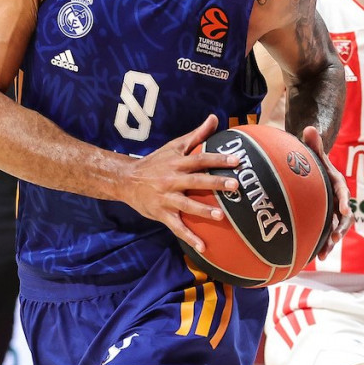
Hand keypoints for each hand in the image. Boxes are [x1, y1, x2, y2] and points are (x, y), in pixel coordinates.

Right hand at [120, 115, 241, 253]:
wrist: (126, 180)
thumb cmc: (155, 162)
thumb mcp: (174, 146)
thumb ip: (196, 134)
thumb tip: (215, 118)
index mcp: (177, 163)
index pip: (201, 159)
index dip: (218, 159)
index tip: (237, 160)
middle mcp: (172, 180)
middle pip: (196, 181)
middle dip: (215, 183)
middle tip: (235, 185)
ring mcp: (167, 198)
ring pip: (187, 205)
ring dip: (204, 211)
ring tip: (221, 216)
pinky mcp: (162, 214)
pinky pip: (177, 227)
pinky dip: (189, 237)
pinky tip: (203, 247)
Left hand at [302, 125, 350, 259]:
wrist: (313, 174)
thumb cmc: (314, 163)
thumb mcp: (315, 153)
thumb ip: (314, 144)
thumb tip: (310, 128)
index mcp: (337, 186)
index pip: (343, 194)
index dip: (344, 203)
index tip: (343, 211)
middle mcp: (338, 201)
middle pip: (343, 218)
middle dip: (340, 229)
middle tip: (333, 238)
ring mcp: (332, 213)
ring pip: (335, 230)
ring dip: (330, 243)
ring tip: (322, 254)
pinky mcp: (324, 222)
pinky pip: (325, 235)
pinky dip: (321, 246)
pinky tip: (313, 257)